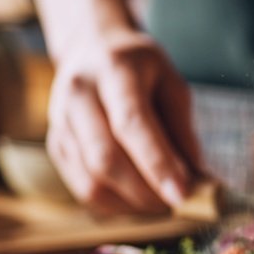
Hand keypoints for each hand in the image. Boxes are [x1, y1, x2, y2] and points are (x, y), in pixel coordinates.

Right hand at [47, 25, 201, 213]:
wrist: (91, 49)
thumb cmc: (140, 68)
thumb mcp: (171, 83)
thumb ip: (183, 129)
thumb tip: (197, 178)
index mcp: (114, 70)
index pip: (132, 123)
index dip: (157, 164)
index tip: (182, 194)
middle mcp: (79, 94)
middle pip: (105, 158)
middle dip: (144, 192)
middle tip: (176, 204)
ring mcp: (60, 121)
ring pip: (91, 181)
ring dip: (130, 203)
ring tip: (159, 202)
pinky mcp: (56, 145)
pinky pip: (83, 188)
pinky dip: (114, 203)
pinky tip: (136, 198)